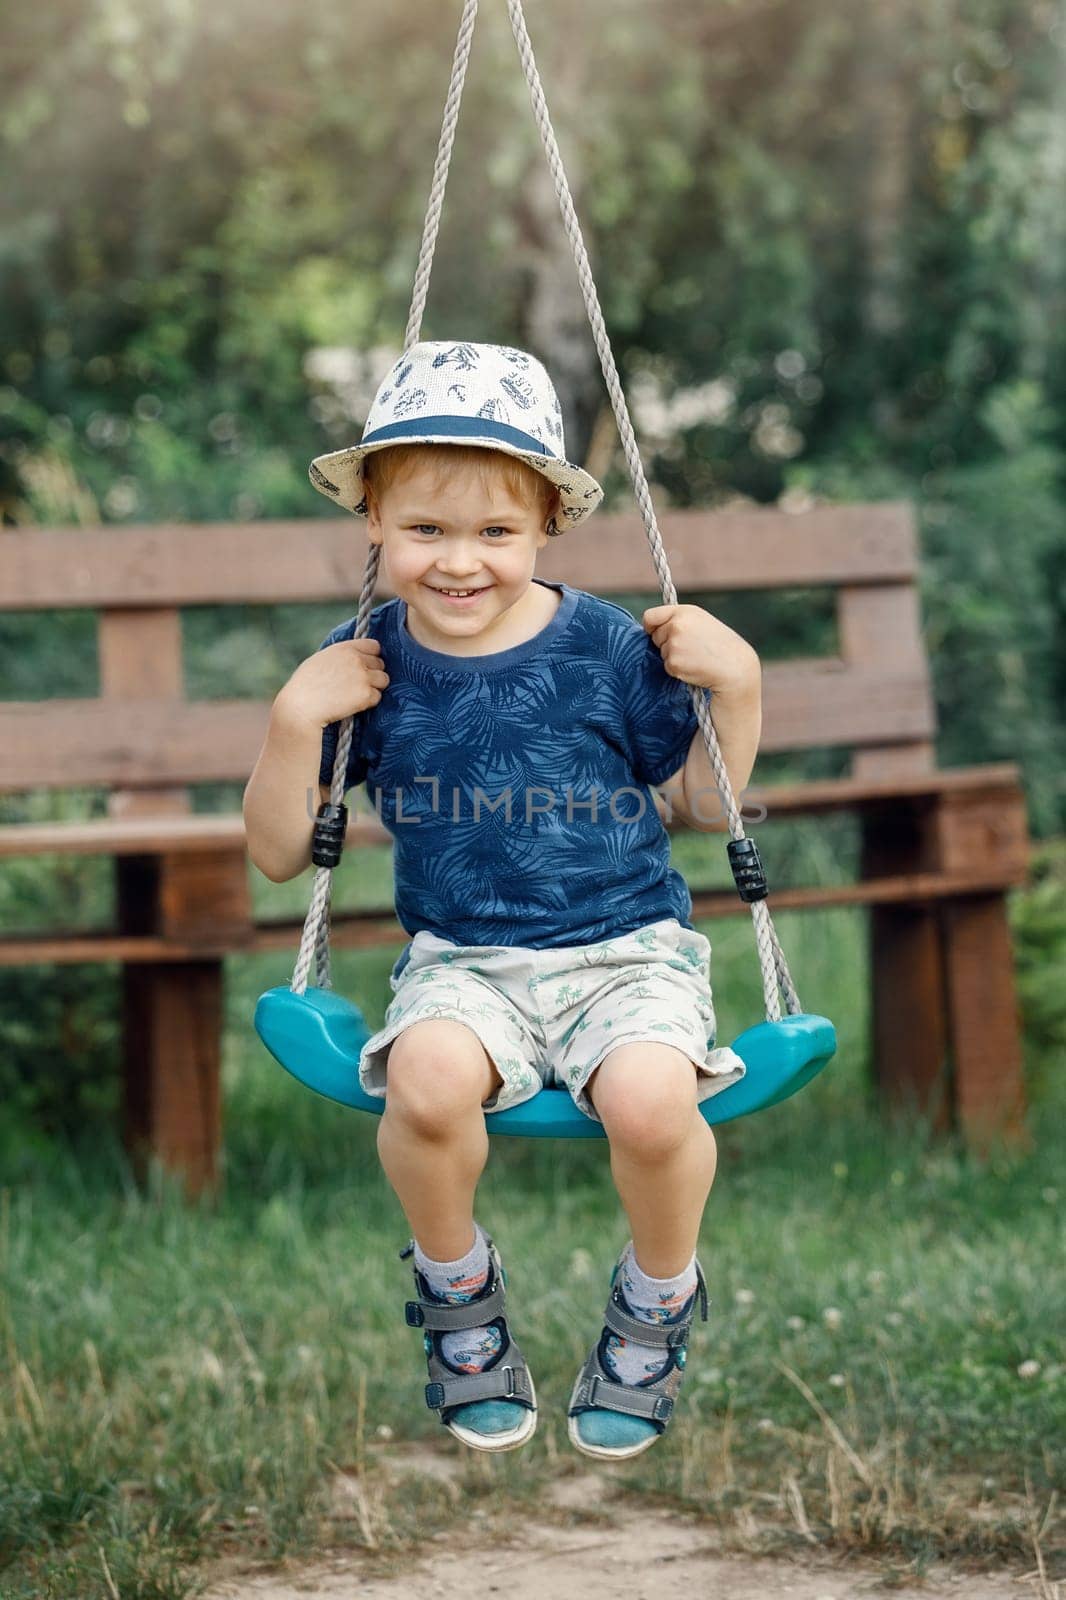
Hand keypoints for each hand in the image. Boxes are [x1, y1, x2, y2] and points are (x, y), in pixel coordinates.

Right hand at [276, 637, 390, 728]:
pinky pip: (377, 697)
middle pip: (380, 664)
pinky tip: (353, 704)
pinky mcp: (366, 694)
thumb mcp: (320, 660)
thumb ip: (340, 656)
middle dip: (373, 673)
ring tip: (357, 695)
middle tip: (358, 685)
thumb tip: (353, 657)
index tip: (366, 665)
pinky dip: (369, 702)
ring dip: (374, 687)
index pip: (374, 646)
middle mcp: (356, 659)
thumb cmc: (304, 686)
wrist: (300, 706)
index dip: (372, 656)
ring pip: (383, 680)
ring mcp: (363, 676)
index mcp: (344, 648)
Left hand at [643, 604, 760, 695]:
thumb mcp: (701, 622)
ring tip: (696, 657)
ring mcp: (674, 644)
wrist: (735, 666)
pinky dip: (678, 670)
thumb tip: (653, 629)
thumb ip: (679, 621)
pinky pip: (668, 667)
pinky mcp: (674, 662)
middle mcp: (676, 625)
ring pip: (662, 652)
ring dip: (674, 657)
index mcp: (684, 612)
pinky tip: (695, 666)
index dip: (650, 626)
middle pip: (655, 637)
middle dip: (667, 643)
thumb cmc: (720, 645)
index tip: (653, 632)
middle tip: (691, 648)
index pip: (650, 616)